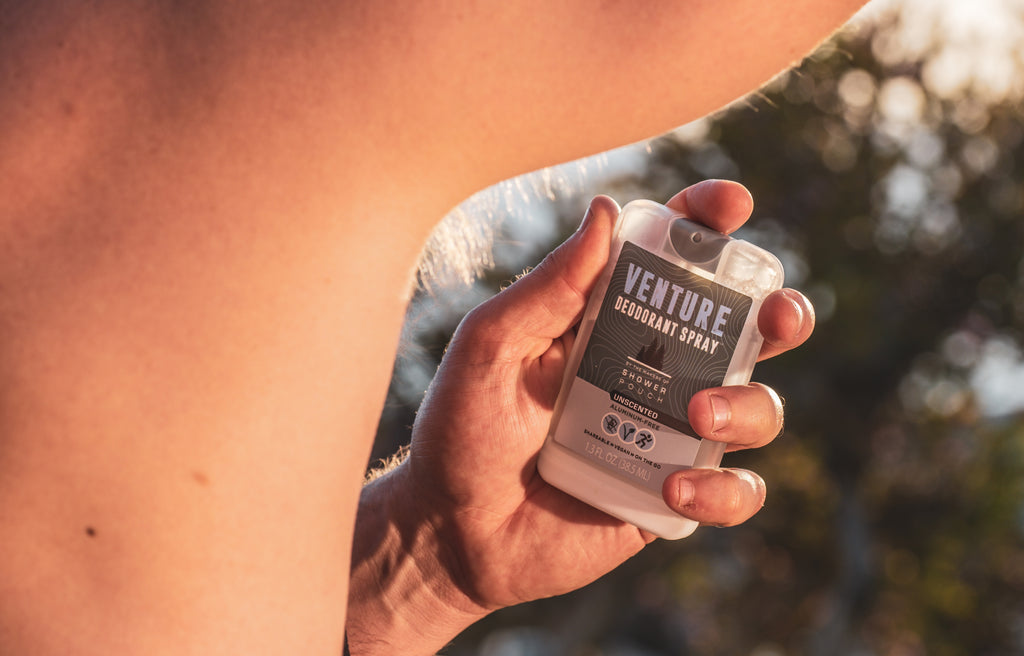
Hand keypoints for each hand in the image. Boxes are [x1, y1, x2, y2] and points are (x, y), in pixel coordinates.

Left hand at [346, 181, 814, 654]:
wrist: (450, 534)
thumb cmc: (460, 430)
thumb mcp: (490, 348)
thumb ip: (547, 288)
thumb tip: (606, 210)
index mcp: (606, 322)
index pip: (670, 261)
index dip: (707, 226)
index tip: (731, 205)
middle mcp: (650, 371)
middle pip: (743, 330)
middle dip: (778, 311)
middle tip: (775, 314)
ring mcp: (665, 435)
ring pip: (756, 407)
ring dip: (748, 405)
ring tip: (698, 416)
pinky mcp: (670, 498)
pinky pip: (735, 493)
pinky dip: (724, 491)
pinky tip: (674, 491)